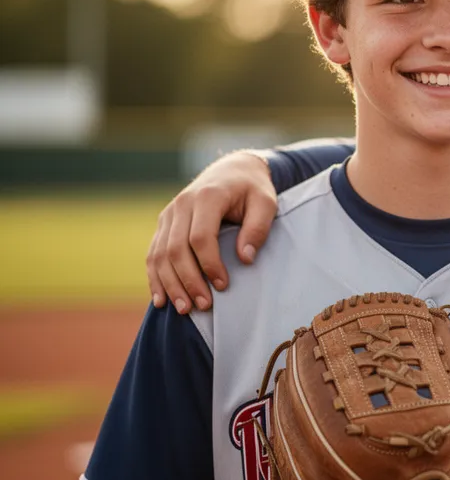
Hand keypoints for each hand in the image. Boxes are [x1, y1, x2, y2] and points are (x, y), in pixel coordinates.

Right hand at [146, 151, 277, 313]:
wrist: (233, 170)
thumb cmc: (253, 189)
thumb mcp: (266, 203)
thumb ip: (258, 228)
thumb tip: (245, 259)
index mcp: (207, 197)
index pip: (200, 237)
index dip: (209, 264)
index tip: (223, 285)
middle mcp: (182, 204)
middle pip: (176, 249)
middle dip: (188, 281)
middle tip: (203, 306)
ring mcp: (169, 214)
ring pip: (160, 254)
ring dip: (170, 284)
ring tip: (184, 309)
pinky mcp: (164, 223)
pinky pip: (153, 253)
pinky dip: (155, 277)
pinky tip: (160, 300)